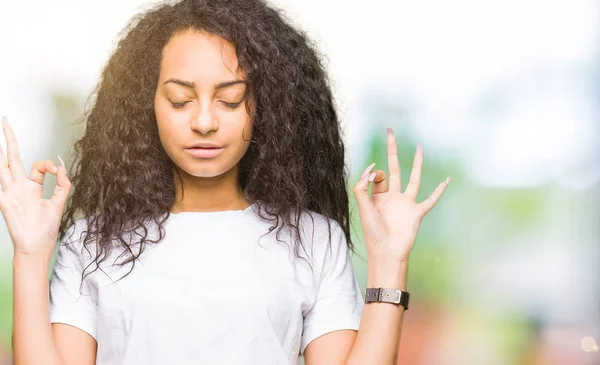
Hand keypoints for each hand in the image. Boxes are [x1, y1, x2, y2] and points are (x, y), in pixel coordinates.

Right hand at [0, 116, 71, 255]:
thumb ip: (63, 183)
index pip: (38, 165)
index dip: (49, 164)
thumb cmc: (46, 228)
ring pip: (1, 166)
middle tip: (5, 121)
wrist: (37, 246)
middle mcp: (19, 186)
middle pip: (12, 158)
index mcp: (32, 186)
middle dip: (9, 140)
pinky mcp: (4, 201)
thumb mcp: (60, 202)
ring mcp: (9, 192)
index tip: (57, 171)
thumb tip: (62, 163)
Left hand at [353, 128, 448, 262]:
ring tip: (419, 146)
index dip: (374, 171)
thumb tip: (373, 168)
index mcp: (377, 196)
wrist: (387, 251)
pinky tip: (446, 180)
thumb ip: (362, 187)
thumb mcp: (362, 207)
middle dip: (391, 150)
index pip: (377, 174)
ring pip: (414, 178)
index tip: (371, 176)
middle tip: (390, 131)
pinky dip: (439, 190)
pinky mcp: (417, 212)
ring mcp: (406, 203)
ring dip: (417, 162)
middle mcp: (392, 197)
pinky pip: (430, 199)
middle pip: (394, 168)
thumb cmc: (373, 233)